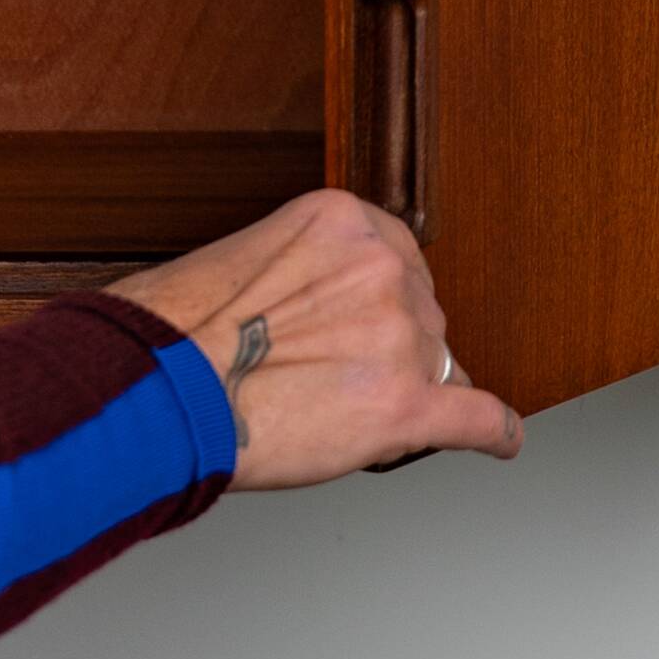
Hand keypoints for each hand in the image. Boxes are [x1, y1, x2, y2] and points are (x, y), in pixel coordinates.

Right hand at [117, 190, 520, 487]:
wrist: (159, 388)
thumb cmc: (179, 329)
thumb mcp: (249, 256)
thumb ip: (309, 273)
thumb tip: (335, 318)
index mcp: (342, 219)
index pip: (399, 260)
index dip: (380, 303)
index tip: (365, 322)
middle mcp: (380, 269)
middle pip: (420, 315)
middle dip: (388, 348)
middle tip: (331, 377)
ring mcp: (399, 337)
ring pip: (437, 367)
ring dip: (404, 390)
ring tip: (340, 412)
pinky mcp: (404, 408)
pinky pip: (477, 418)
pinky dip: (492, 430)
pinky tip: (500, 438)